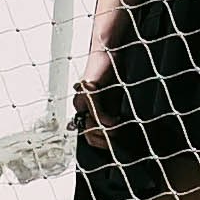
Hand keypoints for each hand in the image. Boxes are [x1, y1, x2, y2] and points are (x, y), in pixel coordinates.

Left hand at [71, 27, 118, 142]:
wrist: (110, 53)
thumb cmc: (112, 75)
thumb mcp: (113, 100)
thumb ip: (110, 115)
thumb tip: (114, 135)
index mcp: (86, 109)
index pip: (88, 135)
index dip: (100, 144)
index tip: (114, 146)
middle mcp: (81, 106)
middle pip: (88, 133)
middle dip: (104, 141)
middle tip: (117, 140)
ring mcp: (83, 99)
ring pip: (91, 125)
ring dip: (107, 131)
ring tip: (119, 129)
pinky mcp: (88, 91)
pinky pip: (96, 112)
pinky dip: (106, 120)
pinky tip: (116, 120)